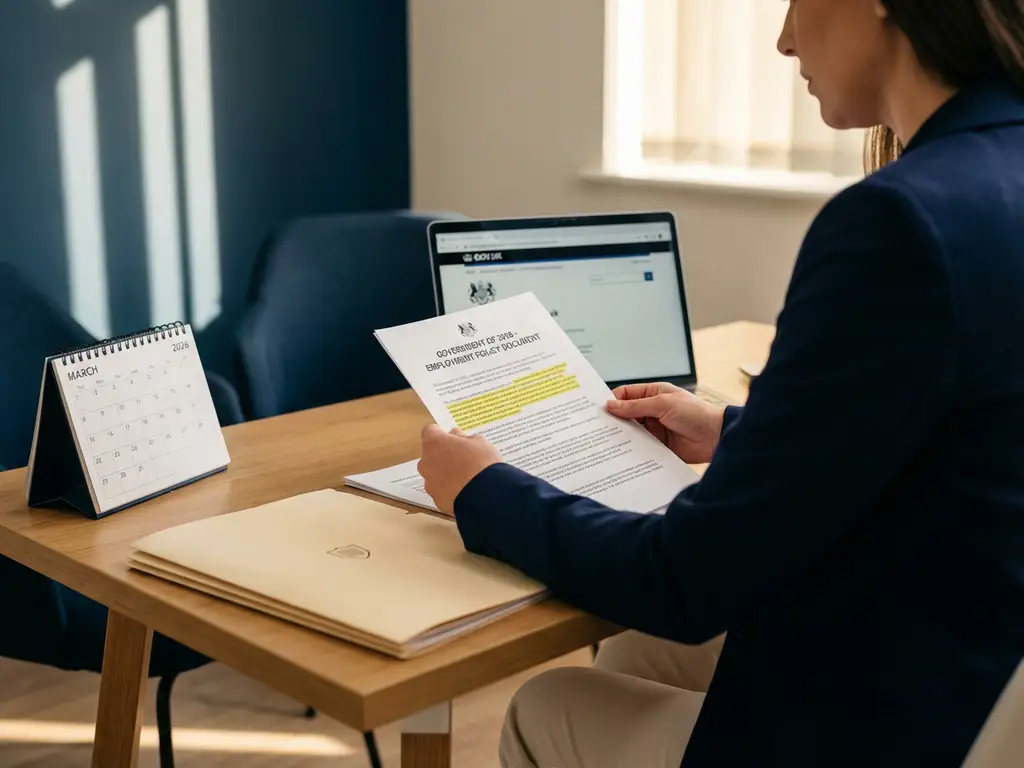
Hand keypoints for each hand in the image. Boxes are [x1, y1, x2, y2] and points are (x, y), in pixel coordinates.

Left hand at [418, 424, 502, 514]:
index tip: (452, 438)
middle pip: (430, 454)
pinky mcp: (436, 500)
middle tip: (462, 458)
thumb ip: (463, 437)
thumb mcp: (479, 442)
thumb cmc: (482, 463)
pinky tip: (465, 491)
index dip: (442, 434)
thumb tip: (456, 436)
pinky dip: (449, 490)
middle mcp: (426, 462)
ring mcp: (429, 483)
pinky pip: (441, 491)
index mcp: (434, 443)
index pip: (430, 431)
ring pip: (434, 474)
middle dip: (443, 455)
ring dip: (445, 473)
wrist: (486, 495)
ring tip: (465, 478)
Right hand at [606, 382, 724, 463]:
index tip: (598, 410)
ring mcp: (654, 429)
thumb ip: (636, 405)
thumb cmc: (695, 413)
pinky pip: (640, 447)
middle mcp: (652, 411)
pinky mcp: (657, 446)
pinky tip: (621, 453)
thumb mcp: (663, 404)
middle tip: (597, 427)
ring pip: (631, 432)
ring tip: (606, 442)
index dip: (612, 400)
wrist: (716, 437)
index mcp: (653, 394)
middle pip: (626, 414)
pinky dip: (631, 450)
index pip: (626, 394)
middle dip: (614, 420)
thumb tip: (611, 405)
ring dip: (621, 436)